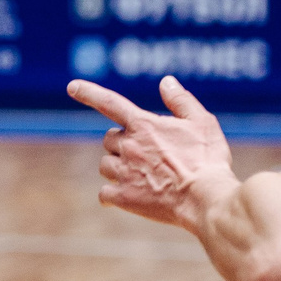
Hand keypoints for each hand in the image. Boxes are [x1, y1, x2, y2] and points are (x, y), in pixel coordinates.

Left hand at [69, 75, 237, 230]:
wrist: (206, 198)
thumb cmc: (208, 159)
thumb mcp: (202, 123)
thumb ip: (181, 101)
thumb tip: (166, 82)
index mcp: (143, 125)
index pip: (110, 102)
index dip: (89, 92)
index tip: (72, 86)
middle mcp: (127, 146)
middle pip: (109, 139)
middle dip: (122, 143)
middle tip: (147, 153)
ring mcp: (123, 172)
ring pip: (105, 165)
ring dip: (117, 168)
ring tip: (145, 175)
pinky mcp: (123, 197)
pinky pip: (104, 194)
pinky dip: (112, 195)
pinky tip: (129, 197)